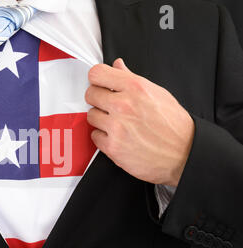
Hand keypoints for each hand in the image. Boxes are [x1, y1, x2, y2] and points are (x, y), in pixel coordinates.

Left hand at [85, 58, 194, 186]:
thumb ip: (132, 79)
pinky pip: (94, 136)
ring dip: (100, 119)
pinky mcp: (112, 147)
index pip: (97, 73)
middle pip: (90, 94)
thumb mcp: (158, 93)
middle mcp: (124, 105)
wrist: (185, 154)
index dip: (97, 79)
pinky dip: (103, 137)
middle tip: (109, 106)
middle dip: (98, 99)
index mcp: (136, 87)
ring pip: (91, 115)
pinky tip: (117, 137)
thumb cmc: (174, 125)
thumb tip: (117, 66)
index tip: (100, 84)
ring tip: (117, 123)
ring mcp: (117, 127)